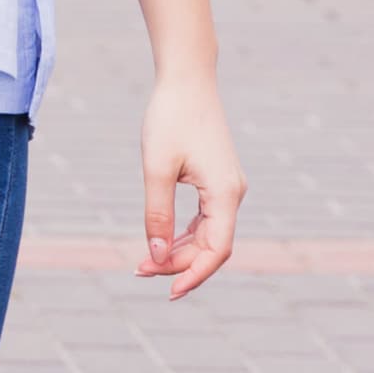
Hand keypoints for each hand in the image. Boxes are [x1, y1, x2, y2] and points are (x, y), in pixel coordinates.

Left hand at [136, 69, 245, 298]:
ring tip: (145, 263)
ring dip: (180, 251)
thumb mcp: (156, 168)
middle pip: (211, 246)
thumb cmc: (170, 118)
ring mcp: (227, 188)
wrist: (186, 81)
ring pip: (208, 235)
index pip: (216, 250)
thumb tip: (156, 255)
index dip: (194, 274)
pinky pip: (205, 219)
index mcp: (225, 194)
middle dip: (179, 264)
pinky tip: (161, 243)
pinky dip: (184, 234)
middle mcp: (233, 194)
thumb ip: (157, 213)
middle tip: (140, 271)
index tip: (168, 291)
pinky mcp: (217, 181)